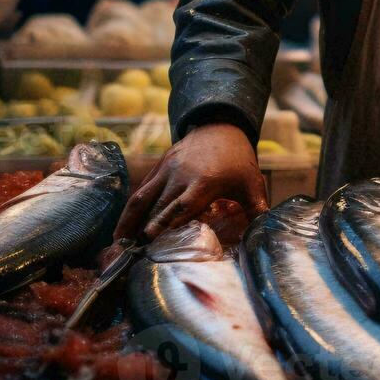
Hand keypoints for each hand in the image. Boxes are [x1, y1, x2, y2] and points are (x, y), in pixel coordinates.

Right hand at [114, 122, 267, 241]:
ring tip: (116, 243)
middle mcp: (181, 176)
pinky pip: (141, 188)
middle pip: (158, 205)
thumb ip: (256, 211)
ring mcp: (167, 169)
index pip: (182, 205)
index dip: (165, 222)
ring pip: (143, 197)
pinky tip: (123, 226)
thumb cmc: (238, 160)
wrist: (221, 126)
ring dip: (128, 220)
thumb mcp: (252, 184)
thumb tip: (262, 238)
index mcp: (205, 182)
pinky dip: (131, 208)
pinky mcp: (159, 166)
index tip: (150, 239)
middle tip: (128, 252)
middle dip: (143, 228)